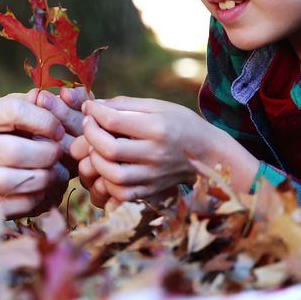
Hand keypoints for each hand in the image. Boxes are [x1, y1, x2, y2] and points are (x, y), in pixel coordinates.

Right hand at [0, 95, 66, 219]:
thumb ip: (0, 108)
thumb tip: (43, 101)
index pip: (17, 111)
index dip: (46, 120)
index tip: (54, 127)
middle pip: (24, 150)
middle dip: (51, 154)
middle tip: (59, 155)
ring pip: (20, 182)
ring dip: (46, 181)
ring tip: (53, 176)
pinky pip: (6, 208)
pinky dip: (29, 204)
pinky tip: (36, 197)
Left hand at [69, 96, 209, 203]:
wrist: (210, 155)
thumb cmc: (182, 125)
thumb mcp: (158, 107)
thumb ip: (125, 105)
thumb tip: (93, 106)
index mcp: (158, 128)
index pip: (114, 121)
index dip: (95, 113)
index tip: (90, 108)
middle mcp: (156, 154)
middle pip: (110, 150)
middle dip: (91, 136)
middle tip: (90, 126)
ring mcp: (153, 177)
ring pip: (112, 176)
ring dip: (96, 161)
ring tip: (96, 148)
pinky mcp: (151, 192)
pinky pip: (121, 194)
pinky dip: (107, 182)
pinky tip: (107, 168)